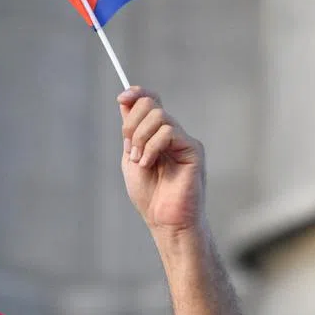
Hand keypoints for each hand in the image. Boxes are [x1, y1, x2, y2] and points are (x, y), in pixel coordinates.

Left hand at [118, 87, 206, 237]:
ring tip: (140, 162)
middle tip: (129, 148)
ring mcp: (183, 141)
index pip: (151, 101)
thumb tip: (125, 102)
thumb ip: (130, 132)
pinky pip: (168, 132)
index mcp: (157, 135)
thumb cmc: (150, 196)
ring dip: (141, 138)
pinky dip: (152, 147)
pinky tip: (148, 164)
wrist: (164, 221)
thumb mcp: (131, 159)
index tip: (121, 98)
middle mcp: (172, 134)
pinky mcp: (193, 150)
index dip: (137, 94)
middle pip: (152, 105)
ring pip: (159, 117)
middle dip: (132, 124)